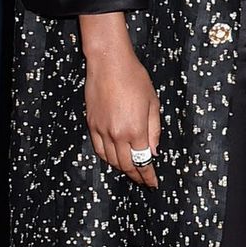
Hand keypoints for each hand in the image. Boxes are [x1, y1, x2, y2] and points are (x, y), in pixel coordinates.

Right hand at [80, 16, 160, 188]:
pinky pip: (98, 149)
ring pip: (111, 160)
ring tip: (131, 171)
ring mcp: (101, 130)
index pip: (142, 161)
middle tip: (144, 180)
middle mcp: (117, 134)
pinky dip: (107, 158)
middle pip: (126, 165)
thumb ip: (154, 130)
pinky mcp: (91, 124)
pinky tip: (114, 159)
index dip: (148, 175)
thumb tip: (153, 152)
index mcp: (136, 130)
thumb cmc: (135, 79)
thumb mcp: (153, 104)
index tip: (153, 183)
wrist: (108, 63)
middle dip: (136, 175)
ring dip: (122, 168)